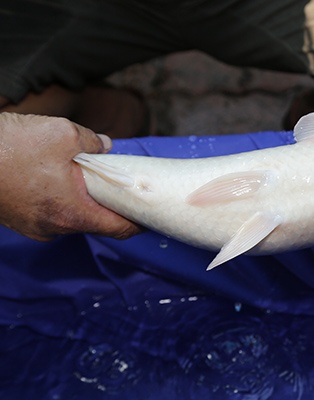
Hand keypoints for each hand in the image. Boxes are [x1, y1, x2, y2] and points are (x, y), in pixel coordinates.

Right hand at [0, 113, 141, 240]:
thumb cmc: (9, 146)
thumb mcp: (62, 134)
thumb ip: (93, 142)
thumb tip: (105, 145)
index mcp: (71, 213)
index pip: (119, 228)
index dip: (138, 221)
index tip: (149, 212)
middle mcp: (54, 228)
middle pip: (96, 222)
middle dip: (110, 204)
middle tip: (121, 186)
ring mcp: (35, 227)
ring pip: (72, 216)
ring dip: (84, 200)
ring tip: (87, 176)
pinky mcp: (20, 220)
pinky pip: (51, 213)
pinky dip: (62, 199)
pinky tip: (59, 178)